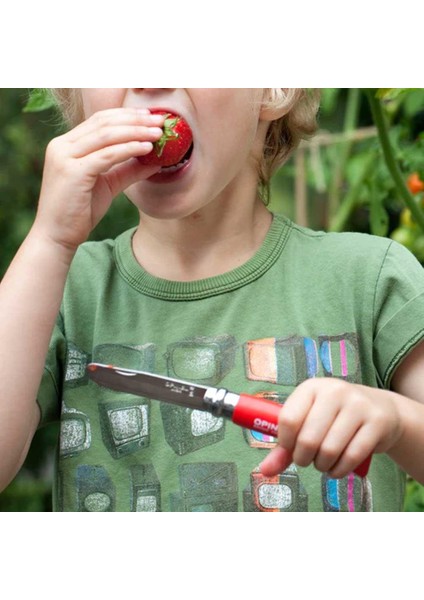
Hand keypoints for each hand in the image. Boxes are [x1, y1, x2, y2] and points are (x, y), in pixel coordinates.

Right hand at [33, 108, 164, 251]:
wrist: (57, 236)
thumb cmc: (80, 212)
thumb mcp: (108, 185)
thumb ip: (127, 170)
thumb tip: (154, 160)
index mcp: (66, 145)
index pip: (99, 120)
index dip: (126, 115)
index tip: (150, 116)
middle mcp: (61, 145)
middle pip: (104, 123)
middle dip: (135, 119)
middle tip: (160, 120)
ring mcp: (64, 157)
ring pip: (106, 135)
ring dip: (136, 131)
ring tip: (158, 134)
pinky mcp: (72, 172)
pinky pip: (107, 155)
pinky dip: (129, 149)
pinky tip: (147, 149)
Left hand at [260, 378, 402, 477]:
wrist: (382, 410)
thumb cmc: (335, 418)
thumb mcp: (309, 422)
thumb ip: (286, 446)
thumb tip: (264, 470)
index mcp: (312, 387)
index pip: (288, 419)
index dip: (285, 443)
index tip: (291, 449)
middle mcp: (335, 391)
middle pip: (308, 438)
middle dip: (303, 459)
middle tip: (308, 460)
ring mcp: (358, 405)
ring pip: (330, 450)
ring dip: (322, 466)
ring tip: (324, 463)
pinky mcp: (377, 421)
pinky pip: (352, 456)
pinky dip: (340, 470)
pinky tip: (338, 468)